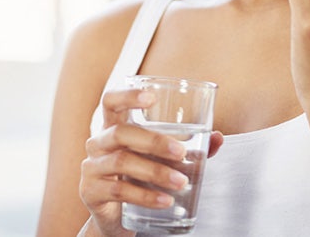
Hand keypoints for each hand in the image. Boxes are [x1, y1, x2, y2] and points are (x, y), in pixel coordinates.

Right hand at [79, 89, 222, 236]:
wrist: (117, 214)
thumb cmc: (141, 173)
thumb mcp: (163, 157)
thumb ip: (192, 146)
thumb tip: (218, 137)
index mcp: (115, 124)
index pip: (111, 100)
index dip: (128, 95)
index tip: (152, 97)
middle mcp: (99, 141)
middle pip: (120, 132)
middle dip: (154, 141)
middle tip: (182, 151)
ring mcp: (92, 167)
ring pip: (121, 162)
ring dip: (155, 172)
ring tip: (181, 181)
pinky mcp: (91, 192)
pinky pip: (119, 191)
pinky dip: (146, 196)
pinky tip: (166, 200)